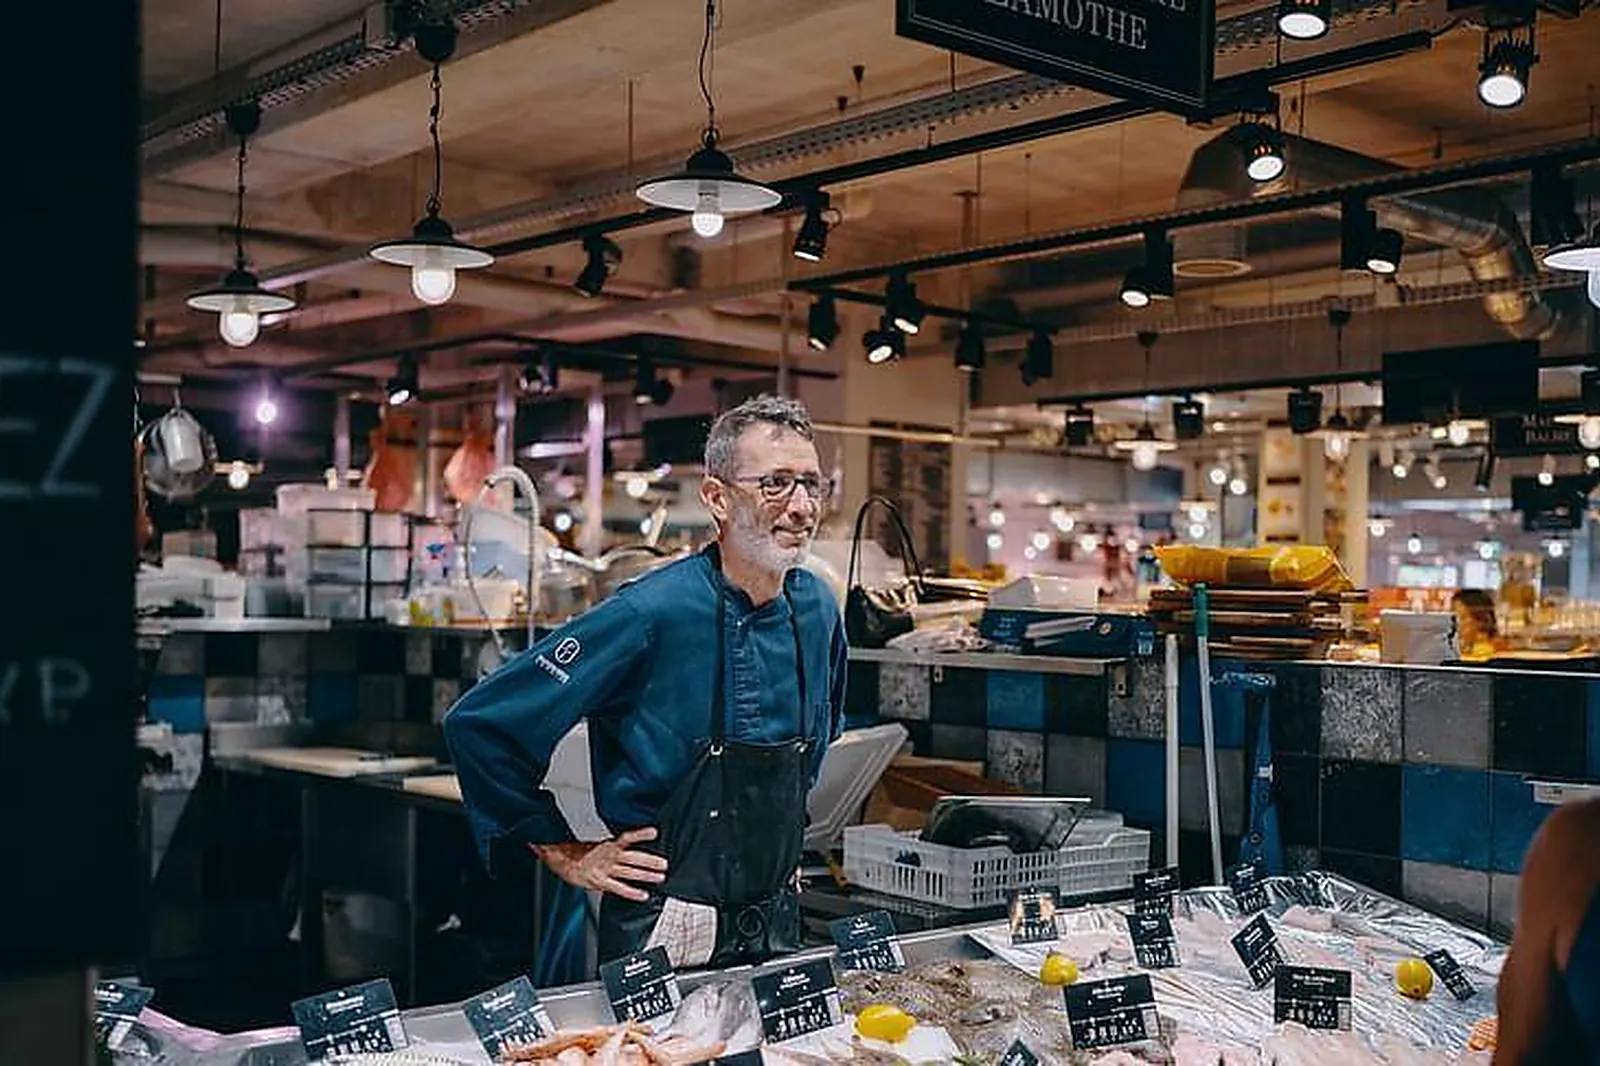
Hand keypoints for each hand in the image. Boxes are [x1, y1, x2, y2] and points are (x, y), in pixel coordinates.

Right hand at [532, 827, 667, 901]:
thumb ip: (617, 849)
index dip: (641, 834)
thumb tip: (632, 848)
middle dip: (650, 861)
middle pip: (633, 856)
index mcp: (609, 845)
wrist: (560, 859)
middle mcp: (609, 855)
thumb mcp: (601, 846)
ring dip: (646, 875)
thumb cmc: (581, 853)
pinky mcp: (599, 881)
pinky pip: (618, 887)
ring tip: (659, 877)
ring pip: (628, 871)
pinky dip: (631, 892)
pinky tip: (643, 895)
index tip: (654, 833)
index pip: (627, 837)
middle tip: (665, 864)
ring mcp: (604, 869)